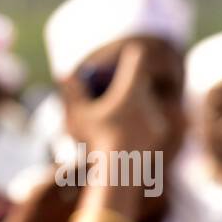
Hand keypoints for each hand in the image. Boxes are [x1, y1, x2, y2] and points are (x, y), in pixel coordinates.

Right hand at [74, 42, 169, 167]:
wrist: (121, 169)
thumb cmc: (96, 138)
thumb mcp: (78, 115)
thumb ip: (72, 93)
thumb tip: (64, 73)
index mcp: (130, 89)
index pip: (136, 60)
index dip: (131, 54)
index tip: (129, 53)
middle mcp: (148, 100)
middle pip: (139, 85)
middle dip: (129, 86)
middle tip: (115, 90)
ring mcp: (156, 117)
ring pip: (144, 106)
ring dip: (135, 107)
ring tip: (119, 116)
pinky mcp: (158, 133)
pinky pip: (149, 123)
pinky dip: (139, 125)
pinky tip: (127, 133)